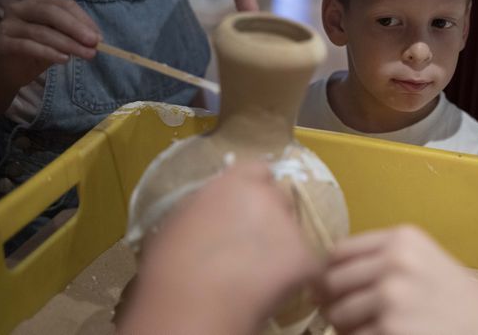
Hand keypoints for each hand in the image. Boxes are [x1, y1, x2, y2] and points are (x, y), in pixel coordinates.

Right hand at [0, 0, 99, 86]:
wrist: (11, 69)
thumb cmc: (39, 49)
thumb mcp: (59, 38)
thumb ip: (74, 34)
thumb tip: (98, 38)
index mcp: (37, 1)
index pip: (64, 4)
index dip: (83, 19)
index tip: (99, 36)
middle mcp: (20, 8)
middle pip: (51, 13)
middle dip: (76, 28)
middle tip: (94, 43)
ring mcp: (8, 24)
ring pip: (42, 32)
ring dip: (68, 44)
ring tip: (86, 55)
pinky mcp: (2, 43)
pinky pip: (28, 46)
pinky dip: (48, 52)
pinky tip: (64, 59)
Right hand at [119, 161, 320, 334]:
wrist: (193, 307)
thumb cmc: (171, 269)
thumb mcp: (179, 222)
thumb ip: (205, 207)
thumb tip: (214, 213)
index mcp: (233, 183)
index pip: (258, 170)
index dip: (255, 190)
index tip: (247, 210)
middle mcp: (266, 196)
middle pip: (280, 201)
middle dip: (272, 220)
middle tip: (254, 248)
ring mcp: (289, 224)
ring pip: (294, 234)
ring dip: (283, 250)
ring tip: (258, 276)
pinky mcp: (305, 255)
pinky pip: (307, 266)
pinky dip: (296, 280)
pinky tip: (271, 294)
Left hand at [318, 225, 477, 334]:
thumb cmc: (456, 299)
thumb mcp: (423, 260)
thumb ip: (381, 259)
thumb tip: (325, 277)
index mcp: (401, 238)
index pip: (338, 252)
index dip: (331, 274)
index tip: (335, 290)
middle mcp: (394, 261)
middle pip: (331, 282)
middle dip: (335, 303)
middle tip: (351, 317)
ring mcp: (391, 296)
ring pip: (338, 315)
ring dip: (347, 328)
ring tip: (372, 329)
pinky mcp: (391, 329)